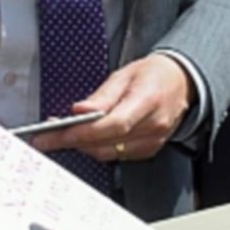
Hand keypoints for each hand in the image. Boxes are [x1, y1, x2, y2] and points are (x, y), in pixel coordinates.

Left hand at [31, 55, 190, 162]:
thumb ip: (102, 96)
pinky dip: (98, 148)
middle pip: (108, 143)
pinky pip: (117, 155)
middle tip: (48, 137)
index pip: (113, 124)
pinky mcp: (149, 150)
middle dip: (74, 141)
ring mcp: (153, 141)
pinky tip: (85, 139)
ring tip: (61, 136)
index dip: (83, 132)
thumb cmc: (154, 75)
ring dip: (83, 146)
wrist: (181, 83)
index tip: (58, 132)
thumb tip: (80, 111)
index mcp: (148, 100)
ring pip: (109, 153)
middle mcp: (154, 125)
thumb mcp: (125, 74)